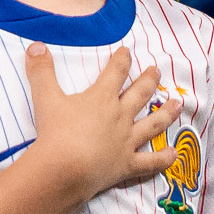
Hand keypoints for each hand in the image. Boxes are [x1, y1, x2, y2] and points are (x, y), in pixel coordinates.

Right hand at [17, 46, 179, 207]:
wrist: (65, 168)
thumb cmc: (55, 132)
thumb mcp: (45, 97)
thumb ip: (41, 71)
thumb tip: (36, 45)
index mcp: (102, 98)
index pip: (115, 72)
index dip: (122, 59)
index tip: (127, 51)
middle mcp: (120, 116)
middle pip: (140, 94)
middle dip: (149, 80)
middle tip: (157, 71)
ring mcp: (126, 141)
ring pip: (153, 124)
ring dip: (166, 113)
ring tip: (178, 104)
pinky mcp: (127, 164)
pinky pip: (151, 162)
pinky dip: (164, 159)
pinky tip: (174, 153)